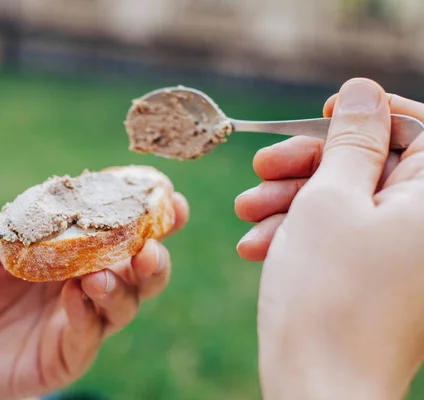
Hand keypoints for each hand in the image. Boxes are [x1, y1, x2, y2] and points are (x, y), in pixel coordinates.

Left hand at [0, 193, 188, 398]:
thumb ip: (13, 223)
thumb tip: (54, 218)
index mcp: (73, 246)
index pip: (120, 228)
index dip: (150, 213)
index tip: (169, 198)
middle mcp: (86, 280)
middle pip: (140, 269)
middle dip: (155, 255)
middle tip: (152, 246)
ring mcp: (80, 318)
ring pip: (126, 303)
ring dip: (125, 285)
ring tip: (107, 273)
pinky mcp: (67, 354)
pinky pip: (89, 334)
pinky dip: (89, 313)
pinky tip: (78, 296)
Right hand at [252, 78, 423, 398]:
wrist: (319, 389)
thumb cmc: (328, 294)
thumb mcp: (331, 199)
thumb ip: (353, 139)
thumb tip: (362, 91)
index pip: (419, 126)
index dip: (369, 113)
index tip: (323, 115)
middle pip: (374, 166)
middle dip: (310, 164)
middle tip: (262, 169)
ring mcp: (404, 257)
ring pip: (348, 203)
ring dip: (292, 202)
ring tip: (247, 214)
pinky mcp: (378, 280)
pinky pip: (342, 239)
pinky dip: (300, 235)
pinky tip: (259, 246)